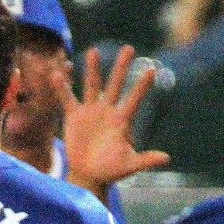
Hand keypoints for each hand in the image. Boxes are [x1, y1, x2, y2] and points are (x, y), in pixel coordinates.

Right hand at [55, 46, 169, 198]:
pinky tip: (57, 74)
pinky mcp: (74, 116)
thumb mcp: (129, 165)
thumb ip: (146, 160)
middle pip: (116, 84)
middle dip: (122, 67)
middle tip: (129, 48)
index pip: (134, 99)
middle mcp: (108, 111)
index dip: (142, 86)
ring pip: (92, 86)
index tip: (152, 70)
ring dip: (93, 69)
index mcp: (122, 121)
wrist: (89, 174)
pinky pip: (67, 98)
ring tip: (94, 51)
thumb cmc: (112, 170)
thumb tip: (166, 158)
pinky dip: (62, 88)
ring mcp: (91, 111)